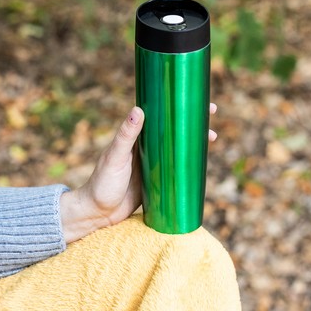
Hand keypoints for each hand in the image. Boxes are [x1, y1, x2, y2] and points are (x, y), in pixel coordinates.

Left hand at [60, 103, 217, 243]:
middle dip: (191, 121)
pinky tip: (201, 163)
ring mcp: (151, 164)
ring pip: (177, 148)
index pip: (158, 115)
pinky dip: (188, 163)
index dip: (175, 105)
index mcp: (135, 137)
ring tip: (212, 138)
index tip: (193, 96)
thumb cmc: (102, 183)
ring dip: (193, 142)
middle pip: (172, 129)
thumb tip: (139, 109)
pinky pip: (176, 169)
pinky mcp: (156, 181)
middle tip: (212, 113)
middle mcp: (144, 147)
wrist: (97, 214)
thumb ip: (125, 136)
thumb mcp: (115, 157)